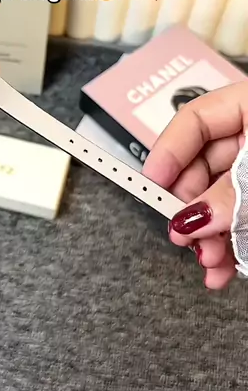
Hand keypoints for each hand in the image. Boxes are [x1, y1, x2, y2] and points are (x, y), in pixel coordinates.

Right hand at [142, 81, 247, 289]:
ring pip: (219, 201)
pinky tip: (222, 270)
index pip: (194, 120)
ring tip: (208, 262)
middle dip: (191, 208)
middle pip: (202, 167)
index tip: (152, 186)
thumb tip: (189, 219)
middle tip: (183, 236)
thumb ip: (230, 194)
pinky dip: (231, 245)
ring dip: (209, 236)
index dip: (168, 153)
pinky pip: (240, 219)